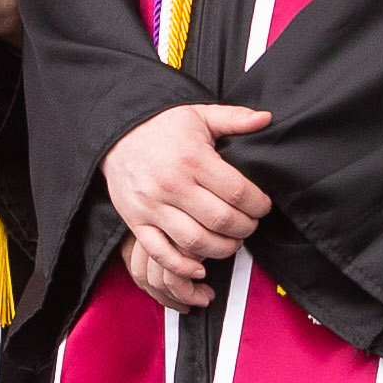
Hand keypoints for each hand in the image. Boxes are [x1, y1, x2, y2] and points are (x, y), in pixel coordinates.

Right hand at [103, 102, 273, 304]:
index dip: (259, 205)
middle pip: (221, 220)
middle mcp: (172, 184)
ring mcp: (152, 206)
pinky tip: (200, 268)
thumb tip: (266, 118)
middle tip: (250, 225)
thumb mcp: (200, 114)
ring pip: (195, 242)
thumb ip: (235, 118)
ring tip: (231, 242)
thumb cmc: (164, 125)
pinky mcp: (135, 221)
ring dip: (221, 249)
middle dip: (245, 228)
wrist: (116, 132)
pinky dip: (182, 267)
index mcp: (193, 158)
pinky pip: (160, 253)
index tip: (263, 207)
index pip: (238, 193)